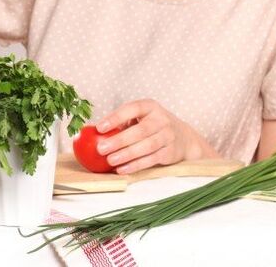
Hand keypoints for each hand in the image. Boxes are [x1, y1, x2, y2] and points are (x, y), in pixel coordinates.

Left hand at [94, 99, 218, 174]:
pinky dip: (136, 165)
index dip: (116, 117)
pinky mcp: (170, 152)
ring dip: (127, 154)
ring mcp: (168, 136)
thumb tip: (91, 132)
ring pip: (147, 146)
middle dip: (119, 140)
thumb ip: (121, 123)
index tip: (99, 127)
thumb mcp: (140, 118)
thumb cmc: (152, 126)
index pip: (132, 109)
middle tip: (101, 148)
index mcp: (150, 107)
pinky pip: (152, 159)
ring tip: (110, 160)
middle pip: (140, 130)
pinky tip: (122, 169)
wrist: (184, 137)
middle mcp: (161, 119)